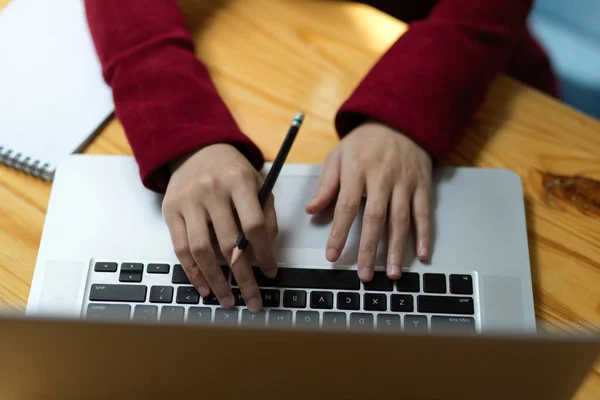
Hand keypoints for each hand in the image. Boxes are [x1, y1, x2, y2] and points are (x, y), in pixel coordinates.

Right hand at [162, 143, 277, 311]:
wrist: (196, 149)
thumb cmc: (232, 171)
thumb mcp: (258, 183)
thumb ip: (266, 214)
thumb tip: (266, 253)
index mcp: (239, 181)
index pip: (254, 225)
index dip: (265, 253)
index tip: (271, 272)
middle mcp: (212, 190)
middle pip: (228, 242)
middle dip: (243, 276)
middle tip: (253, 299)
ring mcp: (188, 201)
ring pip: (201, 249)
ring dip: (216, 280)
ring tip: (228, 300)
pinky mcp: (170, 210)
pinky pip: (180, 248)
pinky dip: (193, 272)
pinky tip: (204, 287)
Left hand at [306, 120, 431, 280]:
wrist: (399, 121)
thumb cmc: (364, 143)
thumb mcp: (338, 156)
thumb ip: (326, 184)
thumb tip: (311, 209)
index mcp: (357, 170)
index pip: (346, 206)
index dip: (339, 233)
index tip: (332, 255)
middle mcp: (382, 177)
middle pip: (375, 217)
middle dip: (369, 249)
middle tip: (365, 275)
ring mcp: (405, 182)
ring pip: (401, 219)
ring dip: (397, 248)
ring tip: (393, 273)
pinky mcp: (422, 185)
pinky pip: (424, 213)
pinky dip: (425, 235)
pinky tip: (422, 255)